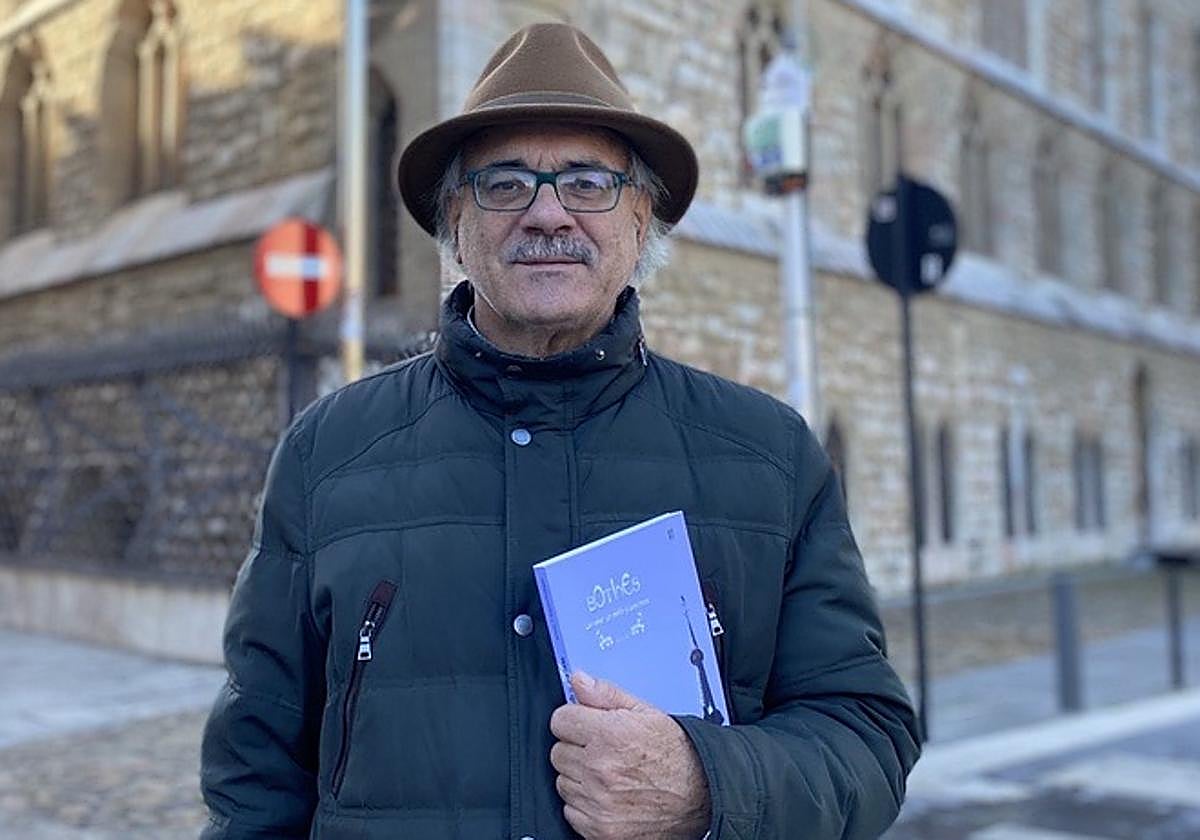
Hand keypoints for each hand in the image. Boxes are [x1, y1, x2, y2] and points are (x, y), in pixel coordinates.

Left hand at [548, 671, 711, 839]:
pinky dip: (585, 805)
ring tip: (610, 774)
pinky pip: (570, 810)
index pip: (560, 720)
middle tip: (603, 752)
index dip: (574, 720)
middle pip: (558, 752)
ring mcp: (598, 802)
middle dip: (577, 748)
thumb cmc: (677, 754)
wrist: (703, 794)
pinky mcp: (599, 829)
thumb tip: (578, 681)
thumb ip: (606, 695)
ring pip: (562, 782)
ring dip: (580, 777)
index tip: (586, 726)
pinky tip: (608, 796)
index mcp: (610, 734)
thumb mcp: (646, 712)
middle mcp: (600, 769)